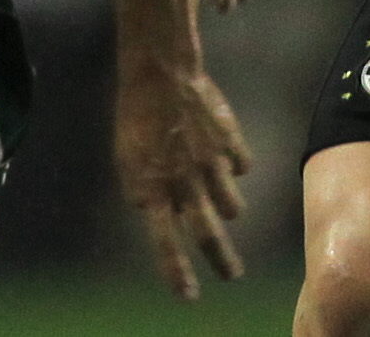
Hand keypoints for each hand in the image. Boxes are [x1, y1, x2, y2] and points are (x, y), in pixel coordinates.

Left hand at [115, 64, 250, 300]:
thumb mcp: (127, 159)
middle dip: (222, 261)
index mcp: (153, 189)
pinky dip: (236, 166)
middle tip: (233, 275)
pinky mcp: (231, 144)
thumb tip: (155, 212)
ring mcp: (212, 164)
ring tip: (225, 203)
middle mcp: (185, 183)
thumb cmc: (137, 116)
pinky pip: (242, 166)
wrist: (161, 73)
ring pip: (232, 204)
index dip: (178, 273)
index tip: (189, 296)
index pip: (165, 243)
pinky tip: (226, 156)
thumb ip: (143, 189)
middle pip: (208, 234)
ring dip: (228, 208)